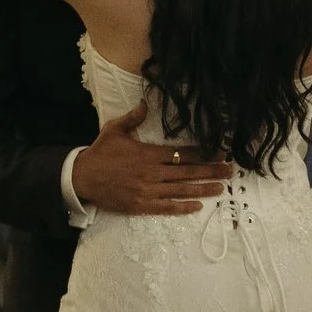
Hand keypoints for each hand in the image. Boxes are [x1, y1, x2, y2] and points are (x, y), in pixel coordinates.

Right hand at [70, 106, 229, 216]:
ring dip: (203, 188)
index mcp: (148, 154)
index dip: (202, 153)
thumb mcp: (114, 130)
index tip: (219, 151)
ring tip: (220, 187)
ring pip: (181, 190)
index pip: (181, 153)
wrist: (82, 178)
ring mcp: (147, 190)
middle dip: (210, 170)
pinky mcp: (141, 205)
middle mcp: (152, 172)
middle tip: (229, 170)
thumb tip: (145, 104)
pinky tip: (197, 206)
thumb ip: (132, 118)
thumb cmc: (100, 153)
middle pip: (187, 172)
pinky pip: (166, 207)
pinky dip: (182, 207)